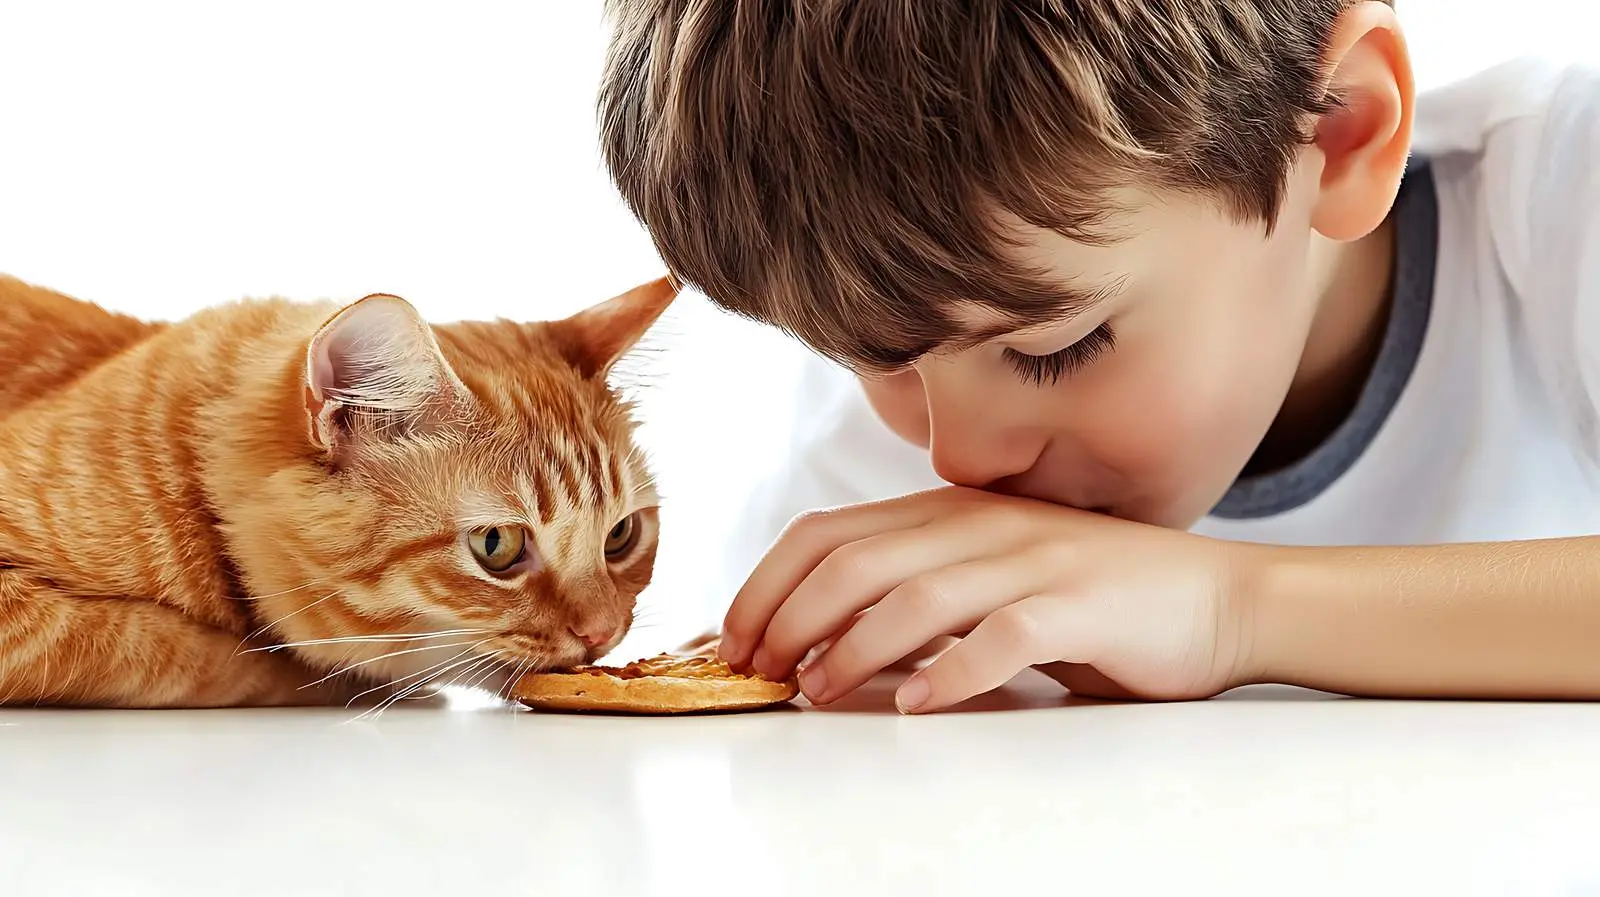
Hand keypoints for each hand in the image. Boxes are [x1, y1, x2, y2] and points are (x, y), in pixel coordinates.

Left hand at [717, 487, 1258, 712]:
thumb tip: (828, 639)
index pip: (832, 530)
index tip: (735, 632)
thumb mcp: (995, 580)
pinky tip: (917, 706)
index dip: (769, 579)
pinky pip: (1003, 637)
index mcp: (953, 515)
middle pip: (857, 559)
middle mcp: (984, 528)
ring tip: (816, 690)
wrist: (1219, 598)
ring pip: (917, 596)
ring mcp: (1034, 562)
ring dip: (853, 647)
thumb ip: (923, 593)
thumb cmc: (1095, 600)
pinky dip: (951, 673)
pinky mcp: (1081, 607)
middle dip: (790, 614)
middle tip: (758, 667)